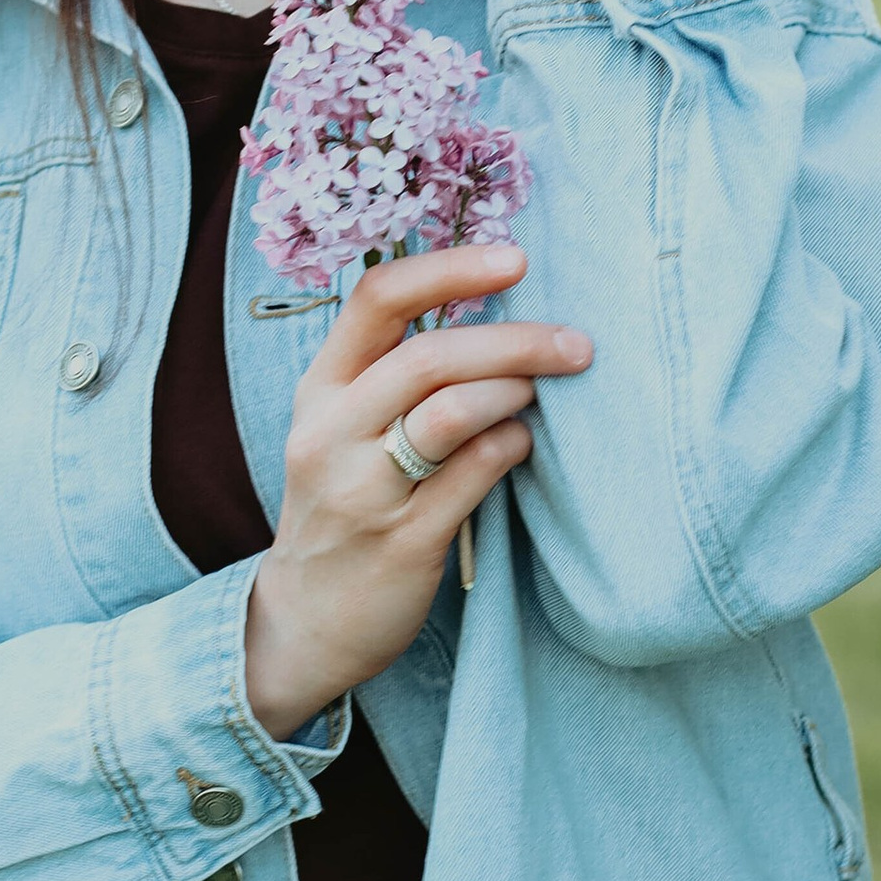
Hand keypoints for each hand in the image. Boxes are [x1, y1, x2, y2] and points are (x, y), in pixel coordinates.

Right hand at [242, 247, 591, 738]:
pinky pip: (474, 475)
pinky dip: (511, 447)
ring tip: (541, 394)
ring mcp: (363, 490)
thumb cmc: (344, 507)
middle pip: (429, 354)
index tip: (515, 259)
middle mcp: (331, 432)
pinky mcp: (402, 542)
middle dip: (514, 339)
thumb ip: (396, 375)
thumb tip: (497, 312)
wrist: (305, 622)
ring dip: (513, 391)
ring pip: (452, 411)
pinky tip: (523, 446)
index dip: (450, 268)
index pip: (376, 298)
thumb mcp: (344, 430)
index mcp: (320, 390)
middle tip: (575, 343)